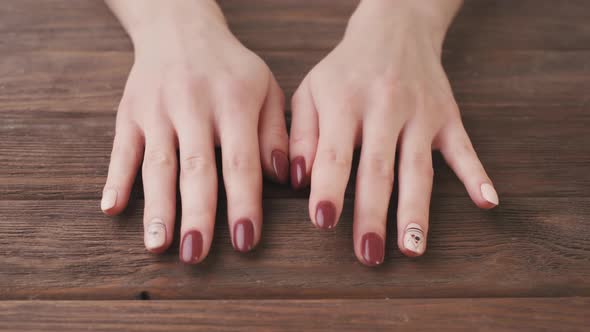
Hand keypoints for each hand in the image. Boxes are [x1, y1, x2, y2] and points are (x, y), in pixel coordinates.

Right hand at [100, 1, 288, 262]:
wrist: (180, 30)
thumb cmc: (231, 69)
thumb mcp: (266, 89)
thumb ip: (276, 133)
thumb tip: (282, 178)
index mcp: (234, 103)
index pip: (240, 161)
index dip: (243, 203)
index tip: (245, 240)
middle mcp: (193, 106)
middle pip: (195, 168)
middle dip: (196, 215)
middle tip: (196, 255)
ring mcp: (157, 111)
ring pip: (157, 165)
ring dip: (157, 208)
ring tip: (158, 246)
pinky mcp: (129, 113)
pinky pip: (121, 149)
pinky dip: (115, 179)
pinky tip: (112, 208)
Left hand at [289, 0, 497, 265]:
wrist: (394, 30)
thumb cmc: (345, 70)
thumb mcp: (310, 90)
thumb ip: (300, 135)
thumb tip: (297, 181)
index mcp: (344, 101)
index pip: (335, 152)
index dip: (328, 188)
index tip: (324, 222)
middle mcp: (384, 107)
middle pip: (378, 168)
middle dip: (373, 214)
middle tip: (369, 254)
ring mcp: (421, 113)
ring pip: (418, 167)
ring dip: (416, 210)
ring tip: (413, 248)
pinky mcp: (448, 116)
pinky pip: (464, 148)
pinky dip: (476, 175)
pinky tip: (487, 203)